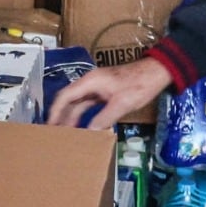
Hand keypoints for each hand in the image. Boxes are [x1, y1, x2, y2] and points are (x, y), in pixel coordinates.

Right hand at [46, 60, 172, 128]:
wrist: (156, 73)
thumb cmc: (139, 84)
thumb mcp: (122, 103)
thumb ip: (104, 118)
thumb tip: (90, 132)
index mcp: (90, 82)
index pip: (65, 96)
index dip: (55, 111)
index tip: (49, 126)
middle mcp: (90, 83)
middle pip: (69, 100)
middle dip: (61, 116)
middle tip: (54, 134)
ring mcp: (97, 88)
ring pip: (78, 104)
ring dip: (72, 117)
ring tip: (66, 134)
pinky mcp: (104, 93)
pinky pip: (88, 105)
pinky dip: (83, 116)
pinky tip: (82, 128)